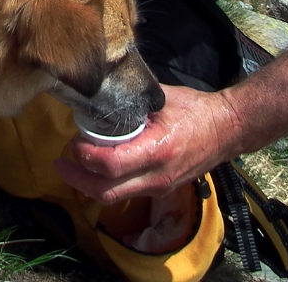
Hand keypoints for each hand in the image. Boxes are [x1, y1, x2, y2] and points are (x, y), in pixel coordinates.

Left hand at [54, 84, 241, 204]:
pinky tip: (96, 169)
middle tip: (60, 162)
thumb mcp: (161, 99)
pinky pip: (126, 193)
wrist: (228, 129)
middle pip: (106, 192)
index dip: (85, 157)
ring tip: (73, 165)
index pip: (111, 165)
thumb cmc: (196, 110)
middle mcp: (157, 176)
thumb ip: (131, 100)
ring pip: (114, 197)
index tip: (73, 142)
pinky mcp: (161, 190)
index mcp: (157, 150)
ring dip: (89, 184)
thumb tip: (100, 91)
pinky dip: (106, 184)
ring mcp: (160, 187)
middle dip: (77, 180)